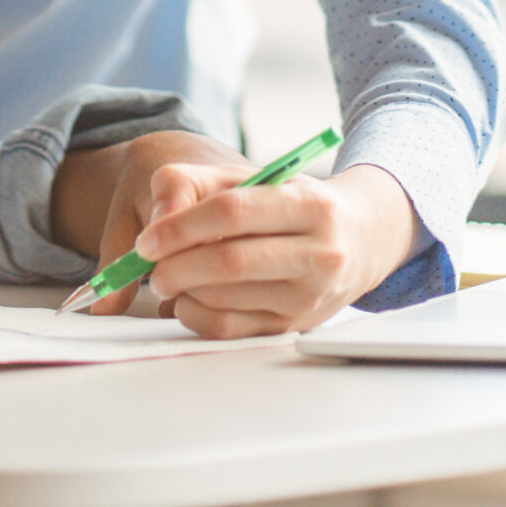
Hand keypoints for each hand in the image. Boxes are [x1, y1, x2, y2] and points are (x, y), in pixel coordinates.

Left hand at [121, 153, 418, 336]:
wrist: (358, 238)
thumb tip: (152, 226)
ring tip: (166, 275)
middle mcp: (319, 254)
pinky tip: (187, 298)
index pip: (232, 212)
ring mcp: (310, 296)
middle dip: (175, 265)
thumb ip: (188, 185)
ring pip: (225, 299)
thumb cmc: (286, 202)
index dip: (180, 226)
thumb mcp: (245, 177)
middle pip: (229, 261)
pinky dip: (193, 315)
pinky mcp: (295, 326)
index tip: (147, 239)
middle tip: (148, 264)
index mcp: (308, 204)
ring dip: (181, 290)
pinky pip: (229, 329)